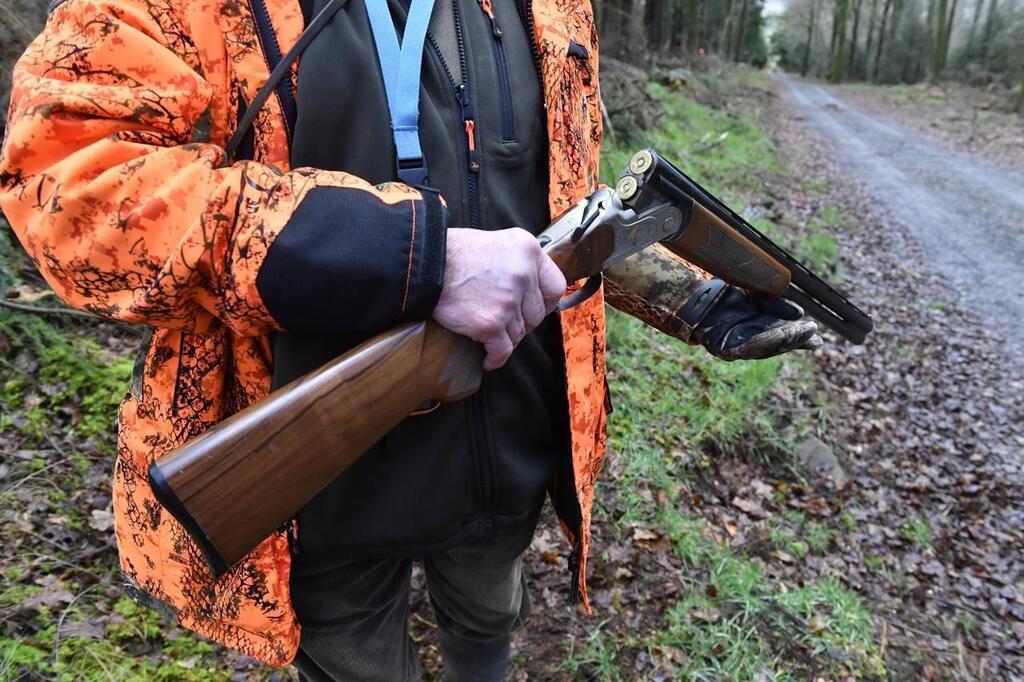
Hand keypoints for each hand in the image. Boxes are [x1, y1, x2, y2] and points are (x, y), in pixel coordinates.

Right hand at [433, 228, 565, 369]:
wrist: (422, 264)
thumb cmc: (451, 253)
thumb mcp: (494, 242)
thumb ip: (515, 262)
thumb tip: (526, 288)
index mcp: (527, 249)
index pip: (555, 285)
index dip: (545, 302)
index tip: (534, 309)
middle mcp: (523, 273)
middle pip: (536, 313)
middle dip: (521, 322)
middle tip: (504, 323)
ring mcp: (508, 300)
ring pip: (518, 333)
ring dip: (505, 338)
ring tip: (491, 337)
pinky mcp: (491, 323)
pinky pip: (502, 350)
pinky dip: (495, 358)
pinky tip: (488, 359)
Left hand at [687, 279, 822, 360]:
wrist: (695, 294)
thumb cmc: (725, 293)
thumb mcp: (755, 294)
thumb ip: (774, 303)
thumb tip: (799, 313)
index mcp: (759, 328)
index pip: (783, 336)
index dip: (800, 338)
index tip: (816, 336)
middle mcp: (749, 340)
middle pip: (777, 345)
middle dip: (795, 339)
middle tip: (812, 332)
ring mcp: (736, 346)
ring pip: (764, 348)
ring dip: (783, 341)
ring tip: (798, 332)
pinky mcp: (722, 349)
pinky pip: (746, 348)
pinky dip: (763, 343)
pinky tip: (777, 336)